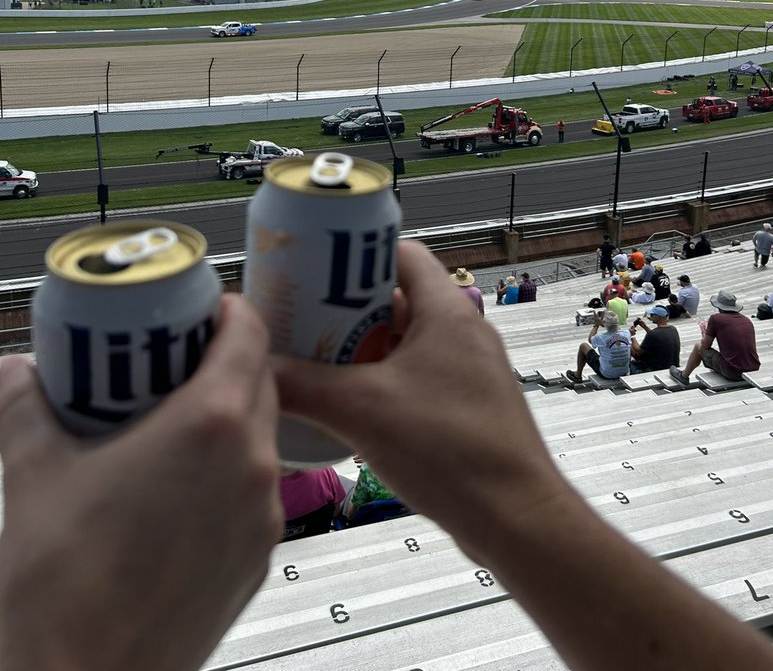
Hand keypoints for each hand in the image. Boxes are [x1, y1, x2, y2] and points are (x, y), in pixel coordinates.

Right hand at [0, 295, 281, 670]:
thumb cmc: (65, 587)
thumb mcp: (34, 474)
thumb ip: (27, 409)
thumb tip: (19, 374)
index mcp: (210, 426)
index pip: (248, 335)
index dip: (229, 312)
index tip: (204, 309)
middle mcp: (252, 465)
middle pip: (262, 380)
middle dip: (229, 359)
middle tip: (181, 358)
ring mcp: (262, 514)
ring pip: (265, 435)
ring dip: (235, 416)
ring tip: (179, 419)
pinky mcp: (258, 557)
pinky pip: (260, 489)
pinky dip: (235, 470)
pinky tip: (186, 484)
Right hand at [273, 241, 566, 554]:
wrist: (515, 519)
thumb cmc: (451, 450)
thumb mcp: (360, 410)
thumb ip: (302, 386)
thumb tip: (258, 369)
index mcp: (446, 311)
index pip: (401, 253)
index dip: (356, 255)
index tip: (313, 269)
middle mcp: (462, 332)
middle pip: (395, 300)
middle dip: (345, 312)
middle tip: (301, 324)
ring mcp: (468, 371)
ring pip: (403, 344)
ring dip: (361, 353)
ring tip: (313, 368)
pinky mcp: (466, 408)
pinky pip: (415, 379)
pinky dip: (381, 385)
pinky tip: (348, 413)